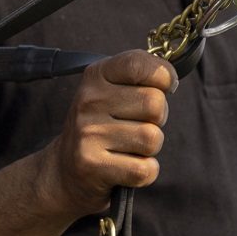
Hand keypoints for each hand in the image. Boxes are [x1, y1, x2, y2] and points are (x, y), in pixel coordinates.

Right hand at [37, 50, 175, 217]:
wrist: (65, 170)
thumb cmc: (101, 125)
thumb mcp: (111, 90)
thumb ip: (139, 76)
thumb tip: (171, 78)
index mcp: (96, 75)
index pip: (138, 63)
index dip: (163, 75)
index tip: (165, 86)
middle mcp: (89, 100)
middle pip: (154, 104)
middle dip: (158, 118)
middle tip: (138, 124)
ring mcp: (88, 133)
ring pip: (152, 138)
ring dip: (150, 148)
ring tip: (129, 146)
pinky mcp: (92, 166)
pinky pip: (145, 169)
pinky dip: (145, 172)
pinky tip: (126, 166)